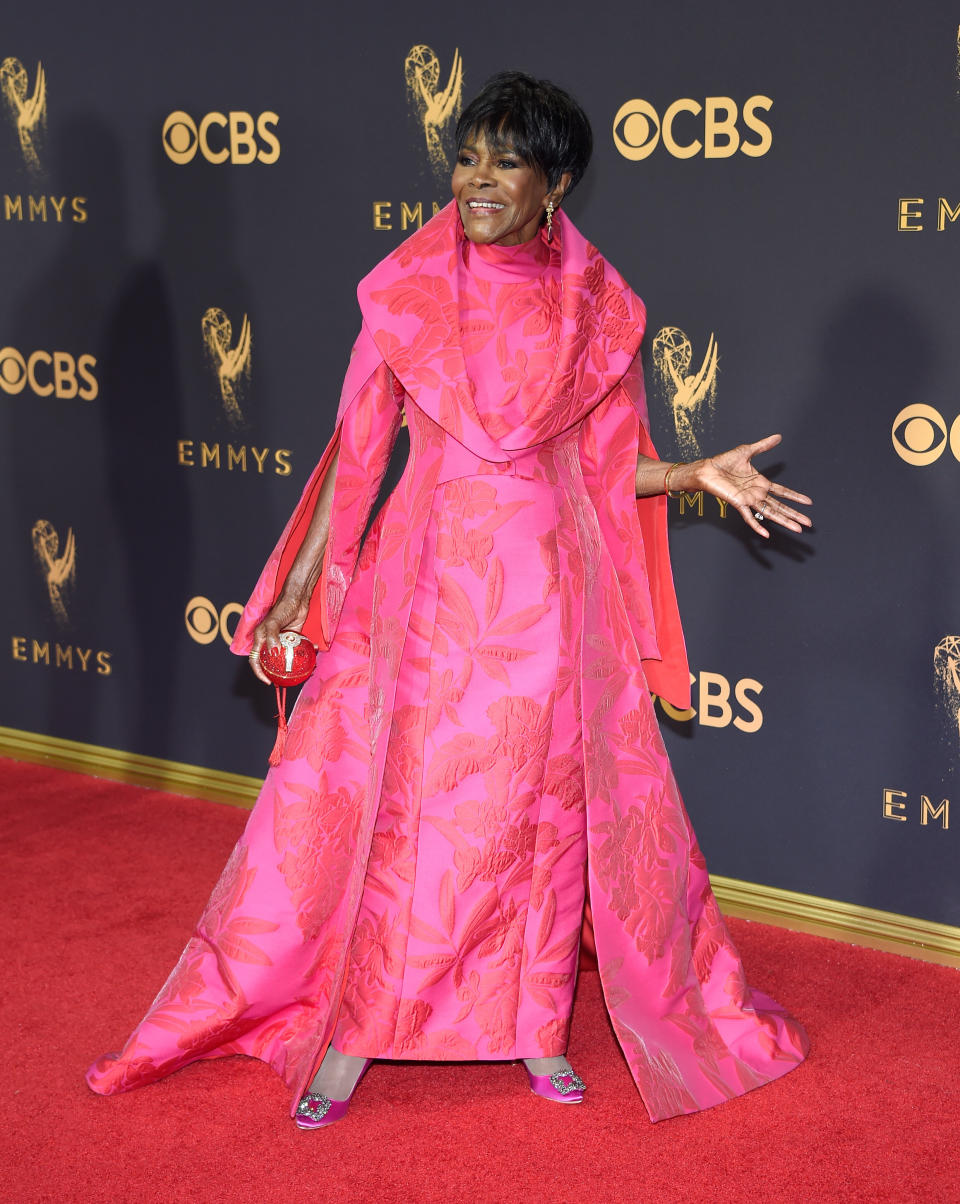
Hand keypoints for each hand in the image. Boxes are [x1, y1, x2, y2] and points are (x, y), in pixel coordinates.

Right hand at [248, 595, 307, 684]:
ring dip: (294, 663)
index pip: (255, 659)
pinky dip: (305, 650)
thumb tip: (273, 652)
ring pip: (286, 656)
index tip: (268, 681)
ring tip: (304, 671)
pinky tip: (313, 651)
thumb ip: (272, 636)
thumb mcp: (274, 622)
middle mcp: (270, 641)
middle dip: (277, 672)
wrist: (297, 599)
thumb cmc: (282, 608)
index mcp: (260, 638)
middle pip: (270, 661)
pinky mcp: (293, 637)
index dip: (259, 672)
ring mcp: (282, 640)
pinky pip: (298, 647)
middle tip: (286, 680)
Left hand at [697, 434, 811, 539]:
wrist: (707, 468)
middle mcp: (756, 493)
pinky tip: (766, 534)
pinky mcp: (738, 503)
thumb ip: (764, 446)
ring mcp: (748, 500)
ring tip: (797, 529)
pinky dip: (758, 526)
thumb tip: (778, 436)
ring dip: (784, 521)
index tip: (808, 502)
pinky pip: (749, 517)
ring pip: (770, 513)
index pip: (782, 492)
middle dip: (795, 515)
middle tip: (808, 523)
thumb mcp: (747, 451)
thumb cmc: (723, 462)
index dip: (795, 497)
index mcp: (760, 483)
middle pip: (780, 506)